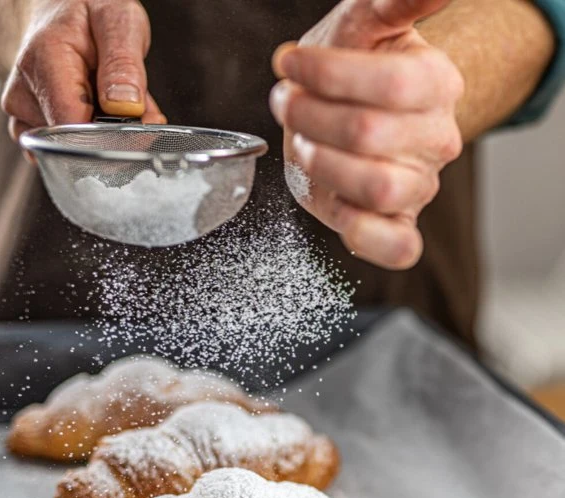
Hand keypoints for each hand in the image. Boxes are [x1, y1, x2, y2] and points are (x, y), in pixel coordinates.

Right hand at [1, 0, 164, 142]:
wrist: (61, 5)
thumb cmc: (88, 7)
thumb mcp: (118, 20)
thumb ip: (123, 63)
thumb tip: (125, 106)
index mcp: (44, 60)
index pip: (72, 126)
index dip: (110, 134)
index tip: (138, 122)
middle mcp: (25, 91)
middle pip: (74, 142)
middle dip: (113, 132)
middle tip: (134, 105)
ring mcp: (23, 112)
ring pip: (74, 148)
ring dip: (105, 133)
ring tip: (112, 100)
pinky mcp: (30, 124)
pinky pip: (66, 148)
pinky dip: (91, 137)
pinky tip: (99, 111)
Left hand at [270, 0, 463, 269]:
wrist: (350, 116)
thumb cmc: (352, 70)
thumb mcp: (361, 26)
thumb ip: (392, 3)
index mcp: (436, 84)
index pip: (391, 84)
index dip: (327, 74)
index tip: (289, 66)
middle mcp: (436, 139)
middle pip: (369, 134)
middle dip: (308, 117)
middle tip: (286, 104)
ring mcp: (418, 186)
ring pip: (376, 187)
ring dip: (321, 163)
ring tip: (304, 145)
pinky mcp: (397, 226)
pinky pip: (397, 247)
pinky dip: (365, 235)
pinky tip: (340, 209)